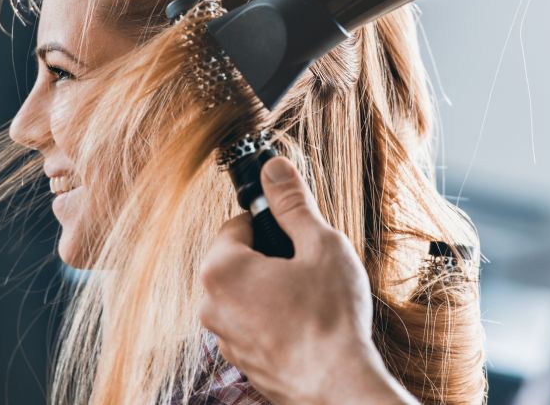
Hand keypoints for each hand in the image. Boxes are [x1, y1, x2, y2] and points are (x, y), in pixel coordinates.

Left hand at [198, 157, 416, 404]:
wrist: (338, 387)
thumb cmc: (330, 317)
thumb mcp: (320, 244)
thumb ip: (292, 203)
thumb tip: (274, 166)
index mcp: (221, 269)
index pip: (237, 223)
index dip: (271, 225)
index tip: (297, 235)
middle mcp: (210, 304)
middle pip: (237, 258)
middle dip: (269, 257)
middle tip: (307, 268)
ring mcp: (222, 337)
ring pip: (244, 292)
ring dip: (271, 288)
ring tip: (309, 299)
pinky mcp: (240, 360)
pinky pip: (251, 323)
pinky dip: (272, 318)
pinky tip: (304, 325)